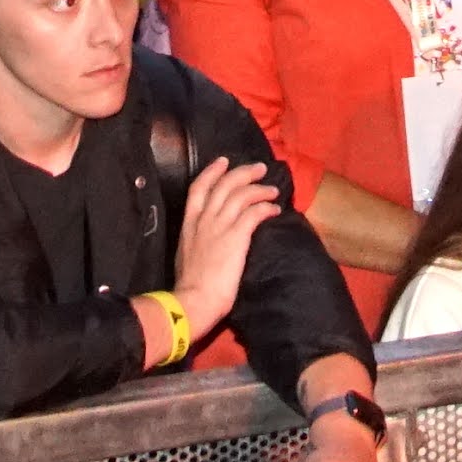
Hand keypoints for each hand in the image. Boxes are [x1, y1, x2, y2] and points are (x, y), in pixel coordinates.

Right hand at [170, 150, 281, 314]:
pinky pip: (254, 212)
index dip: (212, 171)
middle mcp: (204, 219)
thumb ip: (197, 241)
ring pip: (242, 194)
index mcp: (189, 224)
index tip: (223, 161)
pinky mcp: (236, 236)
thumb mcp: (186, 255)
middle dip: (244, 172)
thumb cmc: (190, 286)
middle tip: (260, 168)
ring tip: (273, 190)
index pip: (198, 188)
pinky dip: (266, 208)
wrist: (193, 300)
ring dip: (260, 189)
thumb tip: (207, 239)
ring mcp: (220, 226)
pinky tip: (275, 210)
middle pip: (225, 184)